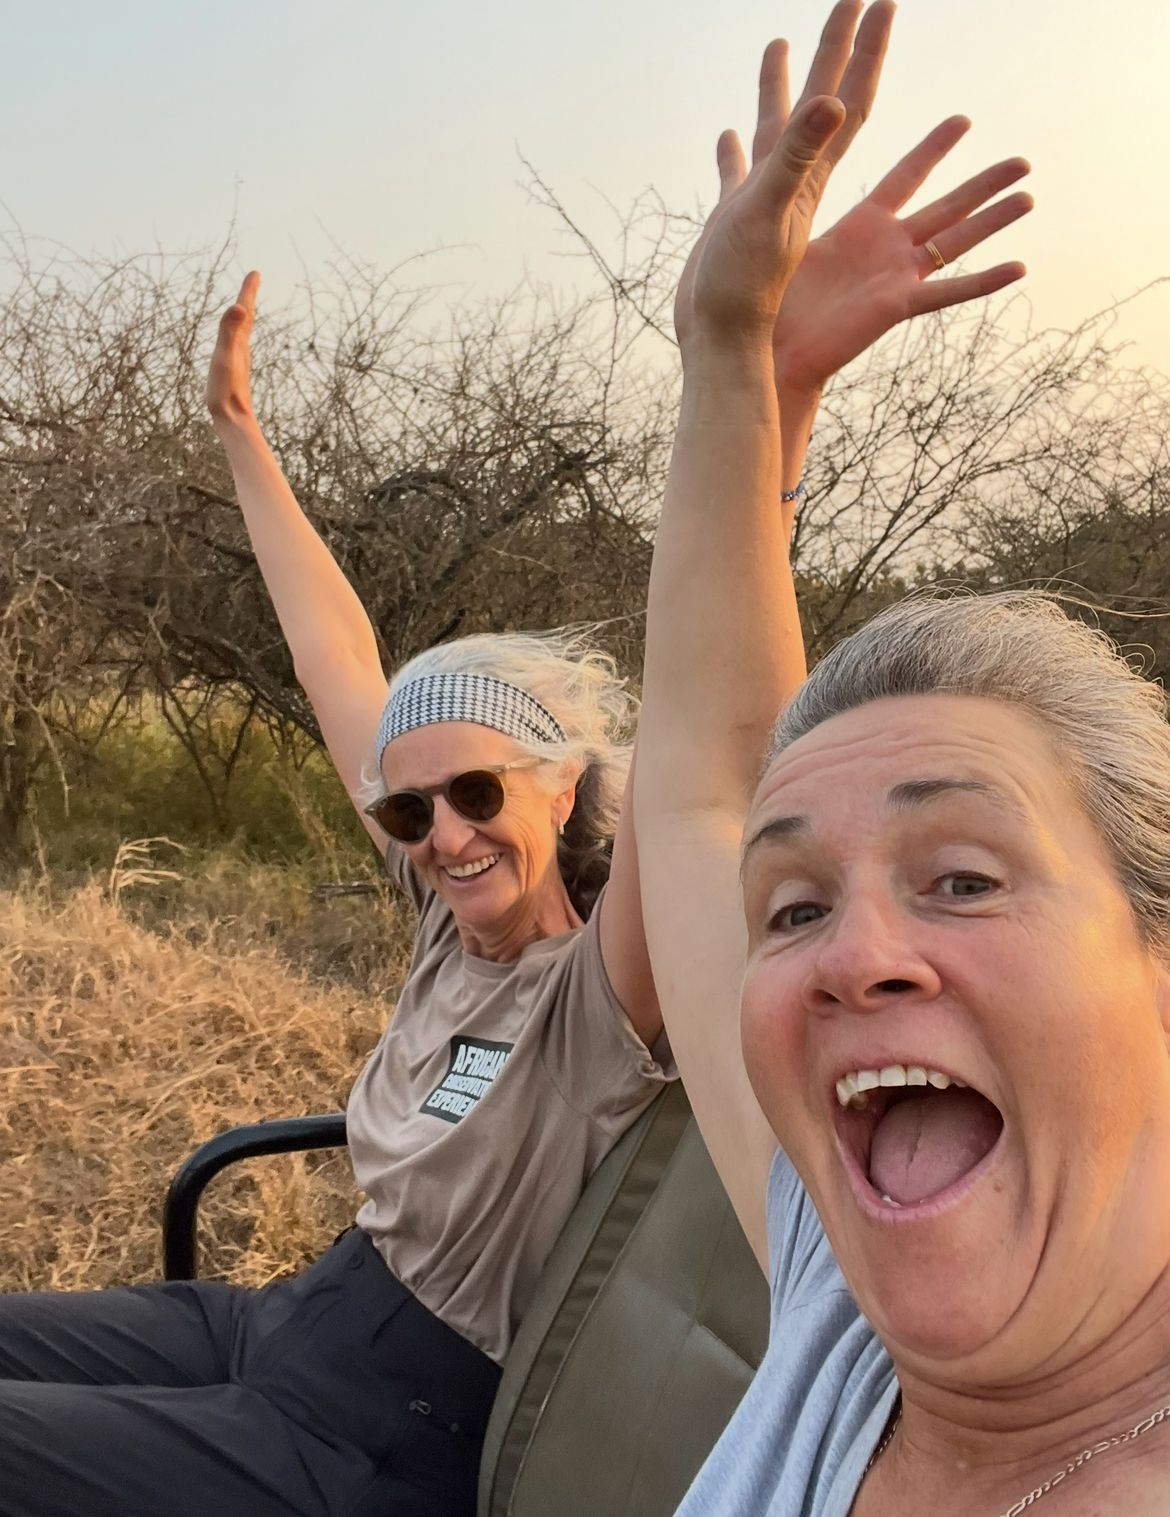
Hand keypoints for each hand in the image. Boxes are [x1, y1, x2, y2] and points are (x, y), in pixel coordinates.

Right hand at [206, 271, 260, 434]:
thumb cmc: (226, 390)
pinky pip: (236, 348)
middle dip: (248, 298)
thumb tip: (240, 307)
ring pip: (243, 334)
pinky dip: (237, 336)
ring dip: (244, 317)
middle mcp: (242, 349)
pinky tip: (236, 343)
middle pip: (246, 319)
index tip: (255, 273)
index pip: (244, 311)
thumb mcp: (225, 357)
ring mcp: (239, 361)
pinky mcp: (234, 373)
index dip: (248, 291)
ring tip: (244, 307)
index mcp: (239, 342)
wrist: (234, 421)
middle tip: (252, 281)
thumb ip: (230, 332)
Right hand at [673, 1, 894, 355]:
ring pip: (777, 131)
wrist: (718, 342)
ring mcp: (767, 200)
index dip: (864, 50)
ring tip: (778, 45)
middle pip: (825, 103)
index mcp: (811, 175)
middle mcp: (796, 182)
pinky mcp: (738, 221)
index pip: (850, 101)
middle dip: (838, 50)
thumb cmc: (742, 288)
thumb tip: (834, 101)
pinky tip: (729, 136)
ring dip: (779, 88)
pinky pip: (738, 174)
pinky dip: (734, 152)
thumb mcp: (773, 214)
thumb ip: (801, 158)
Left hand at [772, 119, 1031, 396]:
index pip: (905, 177)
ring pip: (957, 242)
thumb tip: (764, 155)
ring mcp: (896, 277)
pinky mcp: (897, 305)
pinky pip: (949, 291)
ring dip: (993, 221)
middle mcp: (887, 249)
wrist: (771, 347)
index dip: (933, 149)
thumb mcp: (786, 234)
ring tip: (1029, 198)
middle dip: (984, 184)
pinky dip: (984, 281)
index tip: (963, 120)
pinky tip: (1018, 267)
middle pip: (947, 207)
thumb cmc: (772, 297)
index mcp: (861, 226)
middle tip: (1024, 162)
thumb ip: (793, 198)